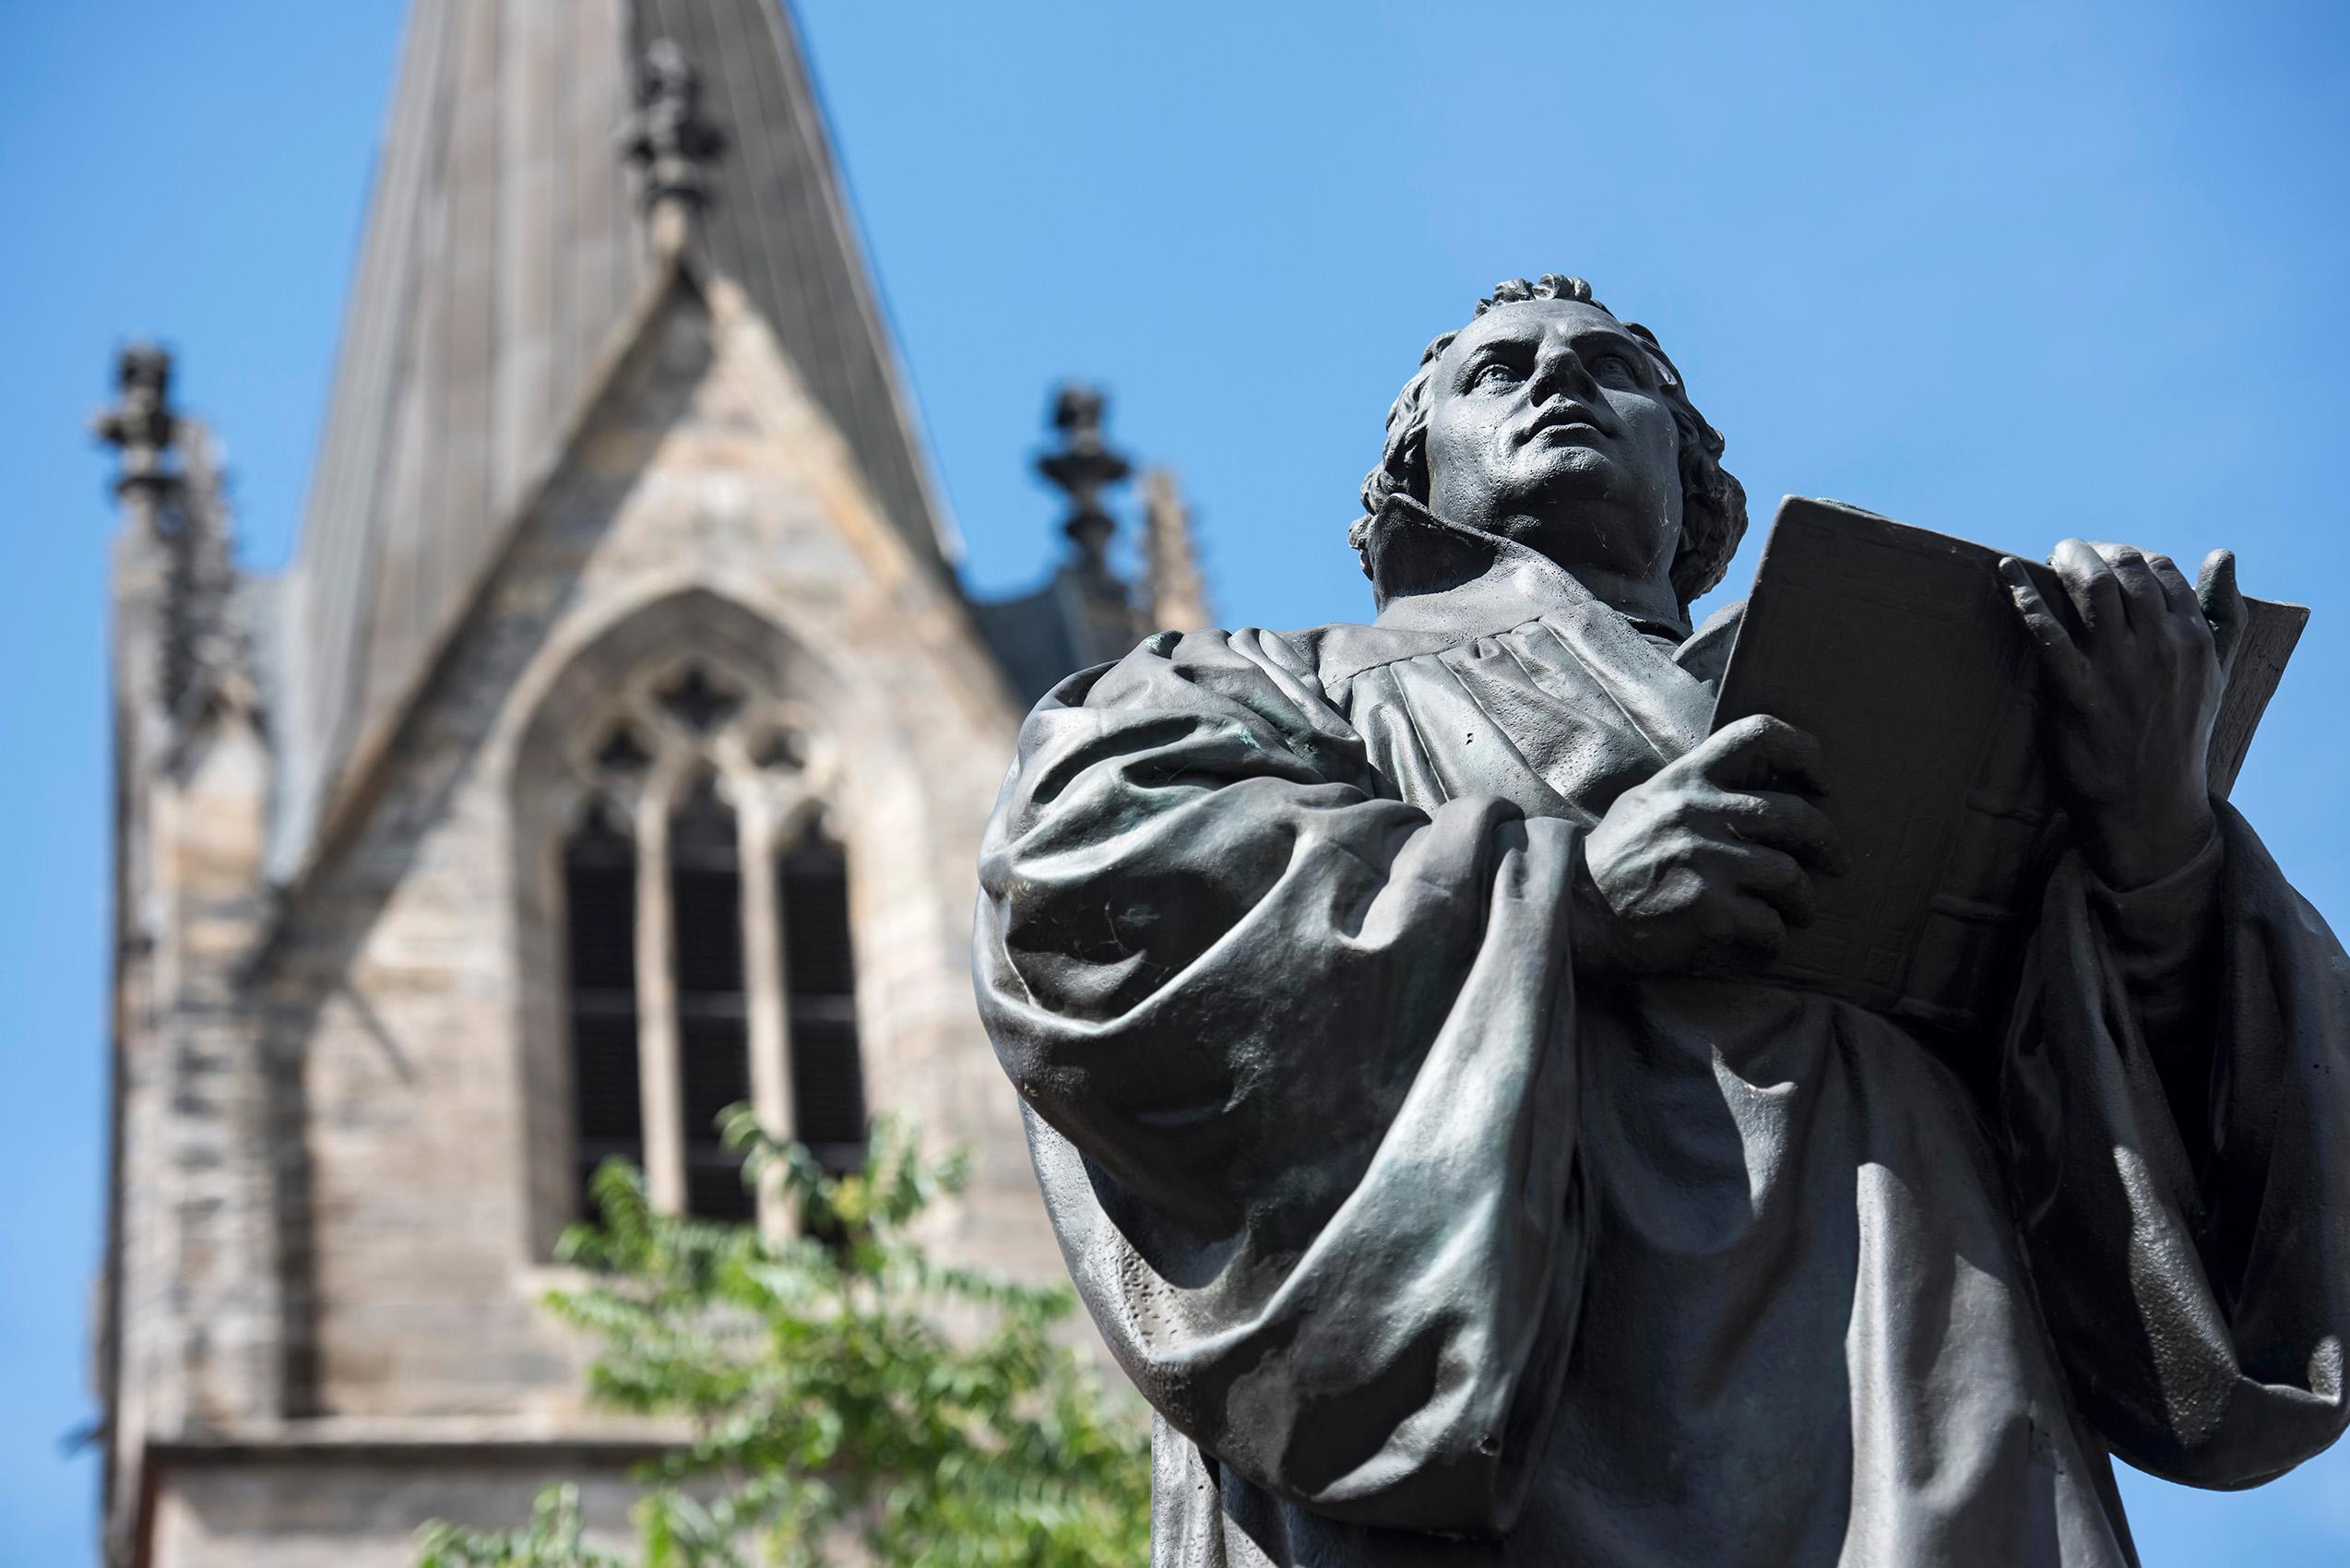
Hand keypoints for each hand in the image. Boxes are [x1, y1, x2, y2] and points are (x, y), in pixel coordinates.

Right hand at [1577, 715, 1845, 977]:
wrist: (1572, 914)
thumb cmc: (1612, 862)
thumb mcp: (1645, 805)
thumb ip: (1692, 791)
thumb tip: (1753, 787)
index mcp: (1685, 779)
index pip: (1759, 734)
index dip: (1805, 752)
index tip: (1822, 783)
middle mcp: (1697, 811)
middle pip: (1795, 815)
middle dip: (1827, 844)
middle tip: (1836, 863)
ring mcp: (1704, 859)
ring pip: (1790, 876)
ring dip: (1803, 901)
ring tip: (1800, 913)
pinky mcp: (1707, 908)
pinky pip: (1767, 924)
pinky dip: (1773, 939)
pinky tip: (1763, 944)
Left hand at [1999, 540, 2245, 888]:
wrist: (2152, 806)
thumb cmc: (2180, 733)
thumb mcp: (2217, 672)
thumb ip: (2225, 612)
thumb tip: (2223, 553)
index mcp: (2194, 637)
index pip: (2160, 569)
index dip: (2127, 554)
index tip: (2104, 557)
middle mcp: (2161, 646)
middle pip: (2125, 569)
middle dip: (2094, 552)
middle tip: (2069, 553)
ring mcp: (2119, 669)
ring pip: (2091, 589)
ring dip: (2065, 561)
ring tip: (2046, 557)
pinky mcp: (2077, 693)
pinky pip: (2047, 632)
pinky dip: (2023, 596)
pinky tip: (2006, 572)